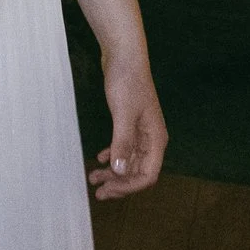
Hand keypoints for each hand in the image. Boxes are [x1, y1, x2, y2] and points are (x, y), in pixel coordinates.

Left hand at [88, 53, 166, 199]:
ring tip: (93, 178)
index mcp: (155, 140)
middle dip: (119, 184)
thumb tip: (120, 171)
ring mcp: (142, 131)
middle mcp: (152, 139)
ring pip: (130, 160)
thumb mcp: (123, 114)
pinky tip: (101, 158)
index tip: (108, 190)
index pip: (147, 175)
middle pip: (138, 171)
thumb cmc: (127, 83)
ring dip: (114, 172)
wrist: (124, 57)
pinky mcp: (131, 123)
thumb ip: (122, 142)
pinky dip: (113, 155)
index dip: (128, 186)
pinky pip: (124, 147)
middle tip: (98, 192)